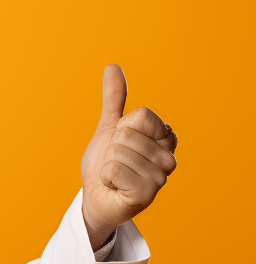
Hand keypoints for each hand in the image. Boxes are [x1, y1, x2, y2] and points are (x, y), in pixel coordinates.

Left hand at [80, 64, 177, 249]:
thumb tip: (112, 67)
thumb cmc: (106, 163)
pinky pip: (115, 171)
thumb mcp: (108, 127)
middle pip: (128, 134)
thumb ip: (114, 99)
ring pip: (119, 153)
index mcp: (165, 139)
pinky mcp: (146, 195)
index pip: (142, 116)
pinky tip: (115, 187)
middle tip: (115, 163)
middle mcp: (168, 158)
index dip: (122, 127)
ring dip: (108, 164)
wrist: (96, 197)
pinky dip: (106, 177)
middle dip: (112, 149)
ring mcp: (160, 178)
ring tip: (115, 176)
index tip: (121, 142)